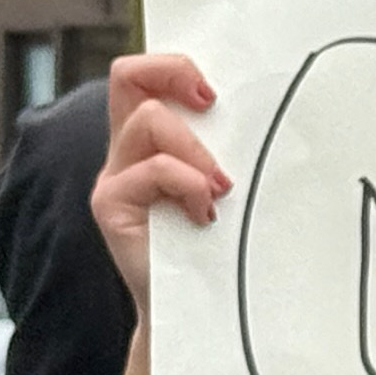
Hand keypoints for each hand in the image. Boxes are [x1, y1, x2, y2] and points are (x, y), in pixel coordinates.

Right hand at [93, 52, 229, 311]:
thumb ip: (222, 149)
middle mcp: (125, 152)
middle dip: (174, 74)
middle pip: (127, 76)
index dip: (172, 64)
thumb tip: (266, 110)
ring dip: (195, 149)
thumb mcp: (222, 185)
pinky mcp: (110, 206)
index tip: (213, 91)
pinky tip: (204, 216)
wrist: (197, 310)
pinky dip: (187, 185)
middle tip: (211, 103)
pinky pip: (151, 170)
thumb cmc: (218, 247)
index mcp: (150, 141)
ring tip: (218, 188)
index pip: (142, 76)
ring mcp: (114, 177)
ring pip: (147, 120)